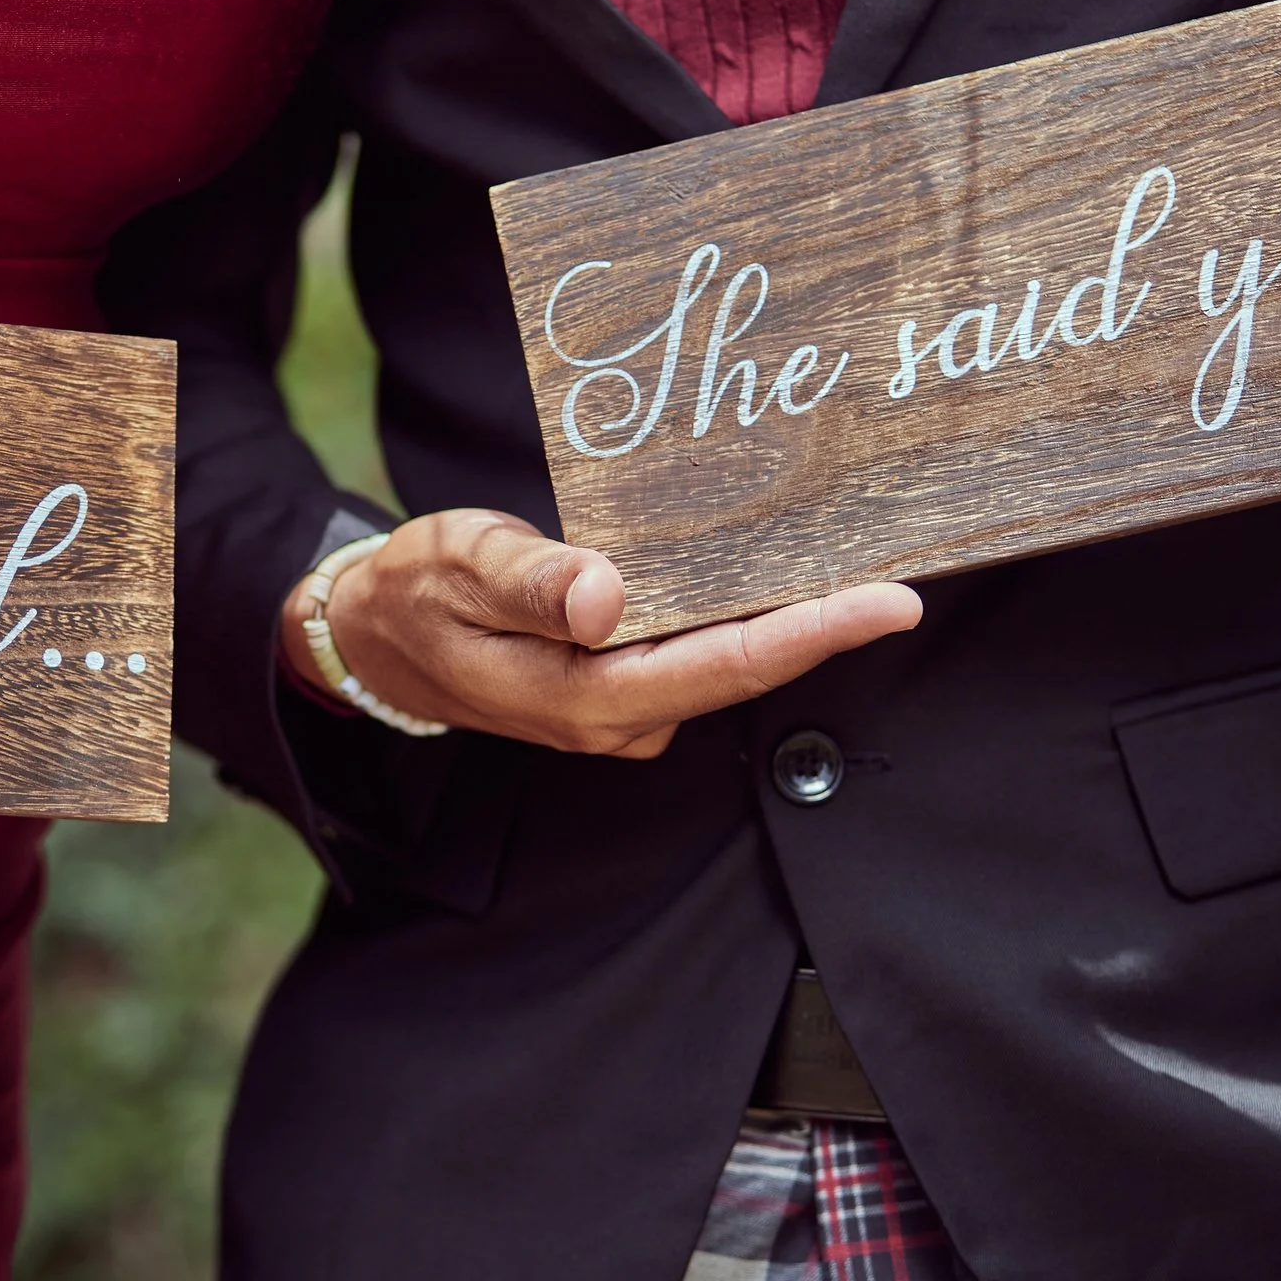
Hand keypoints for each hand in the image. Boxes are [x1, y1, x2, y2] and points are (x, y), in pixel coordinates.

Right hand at [282, 509, 921, 758]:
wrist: (373, 640)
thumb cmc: (416, 592)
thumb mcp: (461, 565)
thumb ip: (533, 582)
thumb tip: (606, 599)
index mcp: (582, 696)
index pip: (721, 667)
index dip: (812, 634)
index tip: (891, 600)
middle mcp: (615, 719)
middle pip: (744, 672)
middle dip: (828, 626)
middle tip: (908, 568)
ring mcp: (620, 712)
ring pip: (725, 666)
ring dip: (790, 622)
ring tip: (858, 561)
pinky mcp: (620, 691)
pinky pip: (698, 656)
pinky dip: (740, 620)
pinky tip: (769, 575)